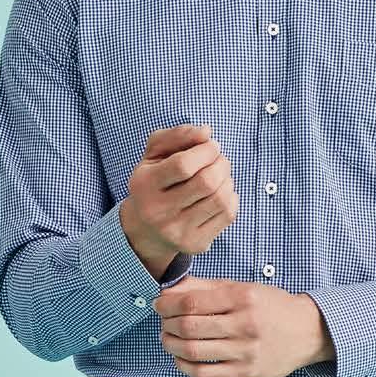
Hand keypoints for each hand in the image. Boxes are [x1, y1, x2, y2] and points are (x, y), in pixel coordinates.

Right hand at [121, 124, 237, 278]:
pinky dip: (231, 197)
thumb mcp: (155, 153)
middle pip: (206, 183)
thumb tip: (206, 132)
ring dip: (228, 180)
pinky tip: (221, 192)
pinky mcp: (195, 244)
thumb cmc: (155, 181)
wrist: (147, 229)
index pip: (183, 165)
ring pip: (220, 199)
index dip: (205, 151)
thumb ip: (177, 135)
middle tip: (220, 159)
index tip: (211, 145)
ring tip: (221, 174)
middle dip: (221, 164)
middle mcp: (158, 212)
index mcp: (144, 185)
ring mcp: (178, 231)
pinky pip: (227, 215)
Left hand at [153, 277, 335, 376]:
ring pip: (193, 352)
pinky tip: (182, 358)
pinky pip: (204, 374)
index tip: (160, 305)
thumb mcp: (243, 288)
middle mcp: (245, 325)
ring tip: (169, 338)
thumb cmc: (274, 308)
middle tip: (164, 322)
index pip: (192, 302)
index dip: (167, 305)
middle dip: (167, 324)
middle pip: (189, 327)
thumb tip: (172, 290)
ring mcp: (245, 352)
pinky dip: (184, 366)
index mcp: (243, 298)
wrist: (307, 332)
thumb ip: (206, 287)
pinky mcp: (245, 374)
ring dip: (171, 345)